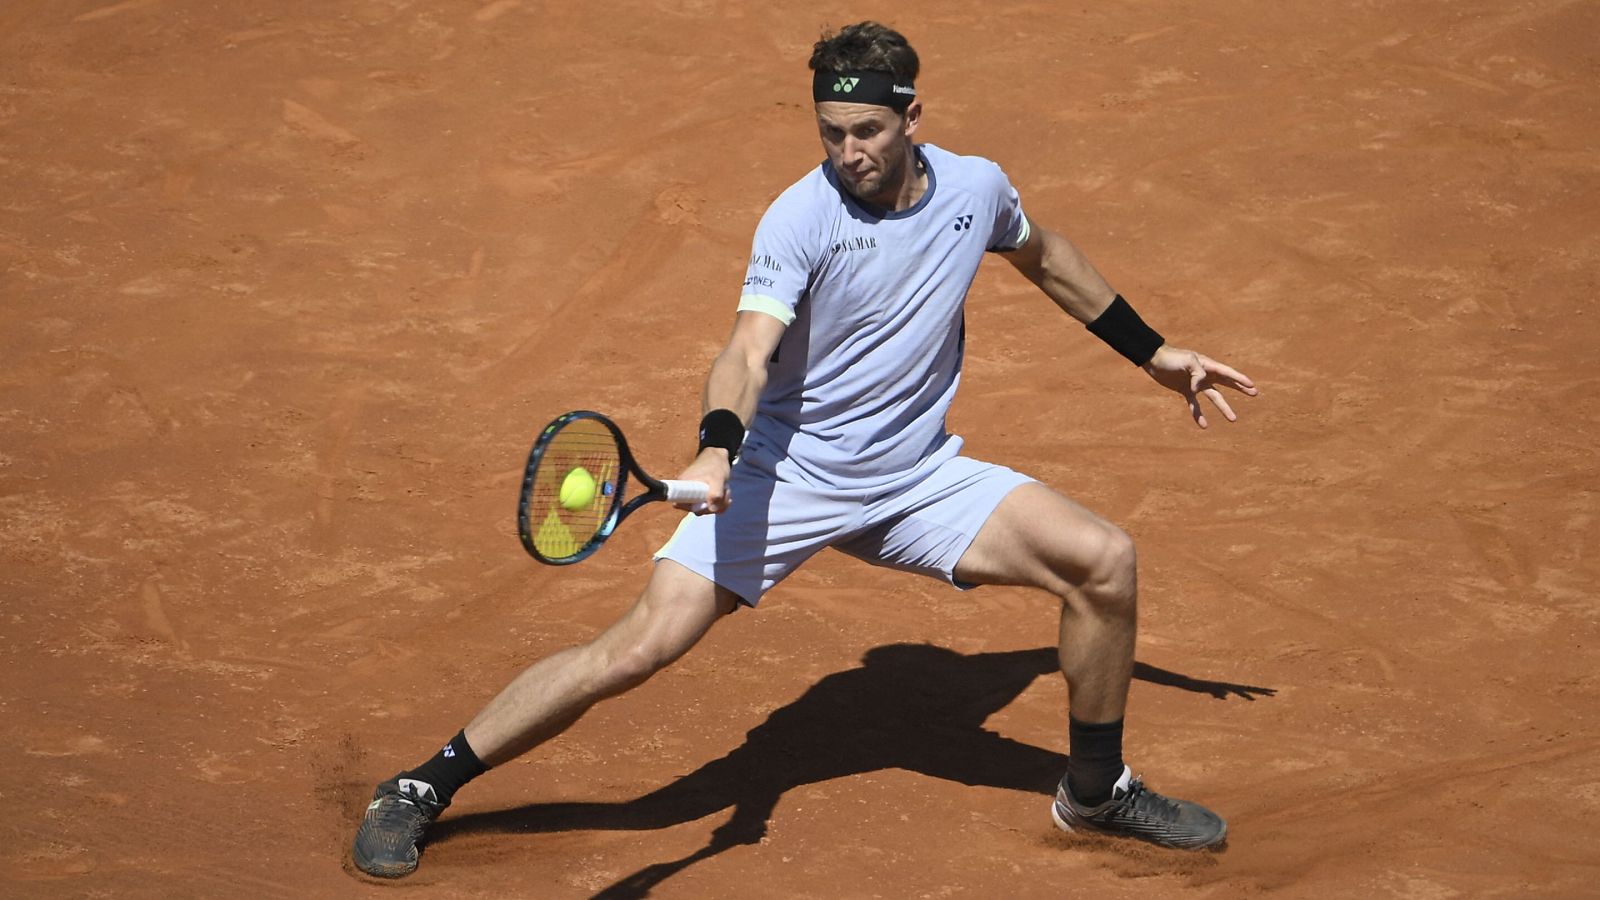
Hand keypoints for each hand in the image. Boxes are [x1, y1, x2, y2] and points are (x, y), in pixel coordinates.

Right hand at [674, 448, 732, 513]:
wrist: (718, 456)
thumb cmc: (715, 464)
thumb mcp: (717, 479)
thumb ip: (715, 494)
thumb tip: (712, 510)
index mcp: (682, 485)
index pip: (680, 504)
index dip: (695, 508)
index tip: (709, 504)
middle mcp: (685, 490)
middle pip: (696, 509)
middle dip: (713, 506)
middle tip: (725, 495)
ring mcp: (694, 493)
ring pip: (704, 507)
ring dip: (718, 503)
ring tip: (726, 490)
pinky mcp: (702, 494)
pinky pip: (709, 504)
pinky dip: (719, 501)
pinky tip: (726, 493)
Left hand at [1141, 345, 1257, 427]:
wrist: (1154, 360)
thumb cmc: (1172, 358)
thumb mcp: (1187, 361)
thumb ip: (1197, 373)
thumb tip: (1199, 388)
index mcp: (1208, 365)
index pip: (1227, 373)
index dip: (1240, 379)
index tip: (1252, 386)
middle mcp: (1205, 375)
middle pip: (1227, 383)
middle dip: (1240, 388)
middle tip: (1254, 393)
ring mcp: (1196, 384)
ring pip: (1214, 397)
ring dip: (1224, 407)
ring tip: (1233, 419)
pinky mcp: (1186, 391)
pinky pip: (1195, 405)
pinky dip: (1198, 414)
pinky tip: (1203, 426)